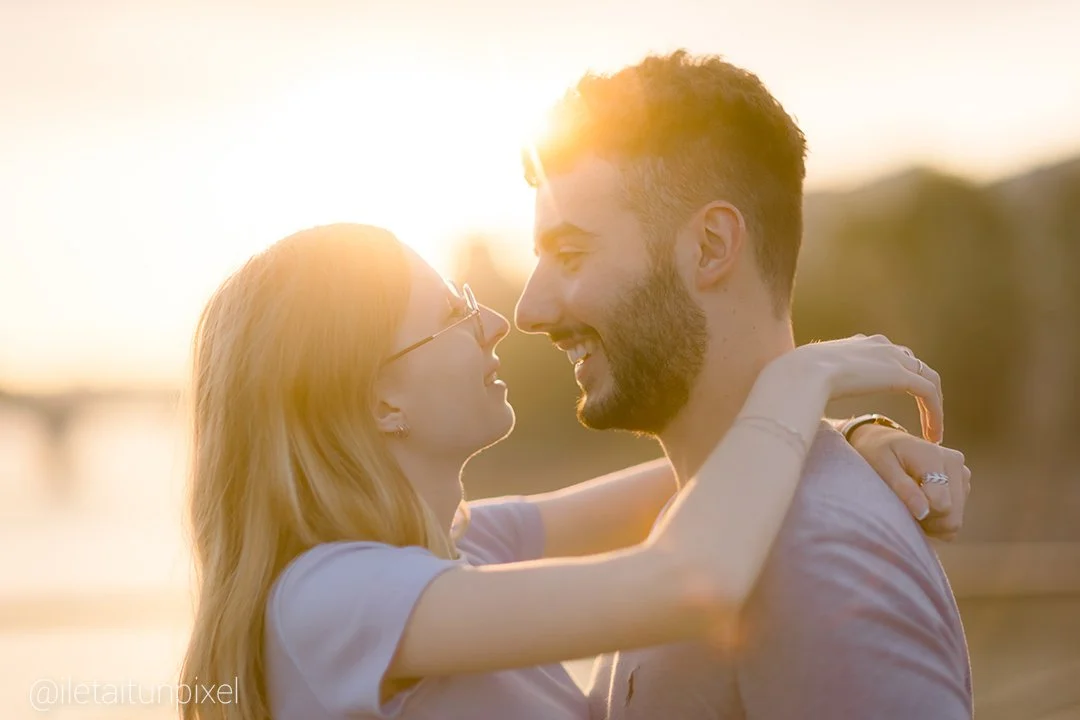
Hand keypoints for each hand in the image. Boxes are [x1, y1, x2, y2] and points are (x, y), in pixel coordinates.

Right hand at [783, 334, 943, 442]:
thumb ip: (815, 387)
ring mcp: (891, 357)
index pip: (887, 356)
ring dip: (932, 405)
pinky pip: (928, 394)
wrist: (802, 374)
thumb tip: (801, 403)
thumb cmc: (794, 380)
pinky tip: (933, 435)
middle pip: (913, 365)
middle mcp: (879, 345)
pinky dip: (935, 414)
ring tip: (932, 431)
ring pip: (927, 379)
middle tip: (923, 415)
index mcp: (857, 344)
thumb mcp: (807, 379)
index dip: (897, 377)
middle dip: (919, 389)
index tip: (896, 398)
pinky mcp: (901, 375)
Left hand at [850, 423, 970, 539]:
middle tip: (904, 510)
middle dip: (928, 522)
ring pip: (954, 519)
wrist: (883, 439)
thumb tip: (924, 512)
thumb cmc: (877, 452)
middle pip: (952, 516)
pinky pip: (954, 515)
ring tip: (910, 505)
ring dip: (932, 521)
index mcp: (936, 458)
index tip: (901, 509)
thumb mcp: (881, 466)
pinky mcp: (962, 483)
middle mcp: (955, 464)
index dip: (921, 517)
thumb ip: (903, 488)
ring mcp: (962, 473)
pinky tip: (921, 505)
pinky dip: (937, 518)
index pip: (941, 505)